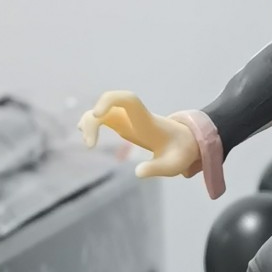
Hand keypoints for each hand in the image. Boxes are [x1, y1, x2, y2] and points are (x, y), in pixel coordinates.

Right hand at [78, 90, 200, 178]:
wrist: (184, 143)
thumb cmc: (180, 152)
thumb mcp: (172, 165)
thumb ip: (156, 169)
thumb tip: (138, 173)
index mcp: (146, 120)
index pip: (127, 99)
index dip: (109, 101)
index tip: (97, 115)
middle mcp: (133, 115)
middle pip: (107, 104)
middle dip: (92, 120)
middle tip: (90, 146)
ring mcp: (127, 118)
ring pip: (101, 110)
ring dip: (89, 123)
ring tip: (90, 145)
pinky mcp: (122, 124)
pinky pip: (102, 118)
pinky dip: (91, 124)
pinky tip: (88, 137)